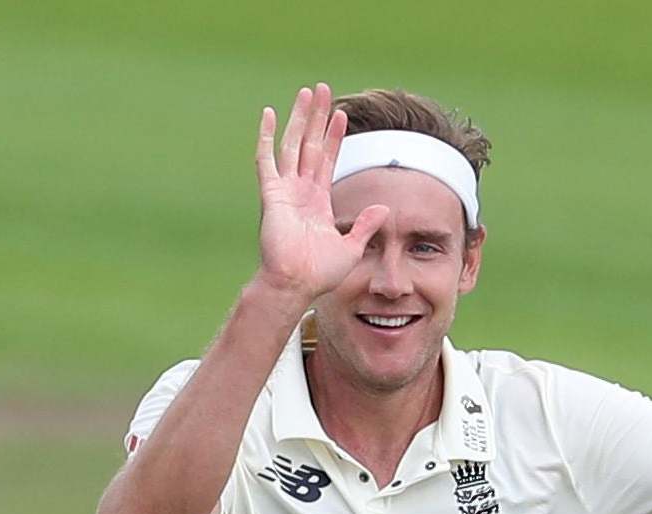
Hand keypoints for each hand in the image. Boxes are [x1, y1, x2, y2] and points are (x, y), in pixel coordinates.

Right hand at [252, 83, 391, 304]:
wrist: (297, 284)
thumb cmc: (319, 273)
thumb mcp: (351, 247)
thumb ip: (365, 225)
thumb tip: (385, 208)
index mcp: (317, 202)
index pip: (328, 160)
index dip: (335, 137)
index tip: (342, 115)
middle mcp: (300, 191)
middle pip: (311, 144)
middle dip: (318, 117)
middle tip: (323, 90)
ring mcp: (284, 190)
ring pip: (293, 144)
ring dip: (300, 118)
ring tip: (308, 92)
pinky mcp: (272, 193)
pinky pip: (266, 159)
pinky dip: (266, 136)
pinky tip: (268, 113)